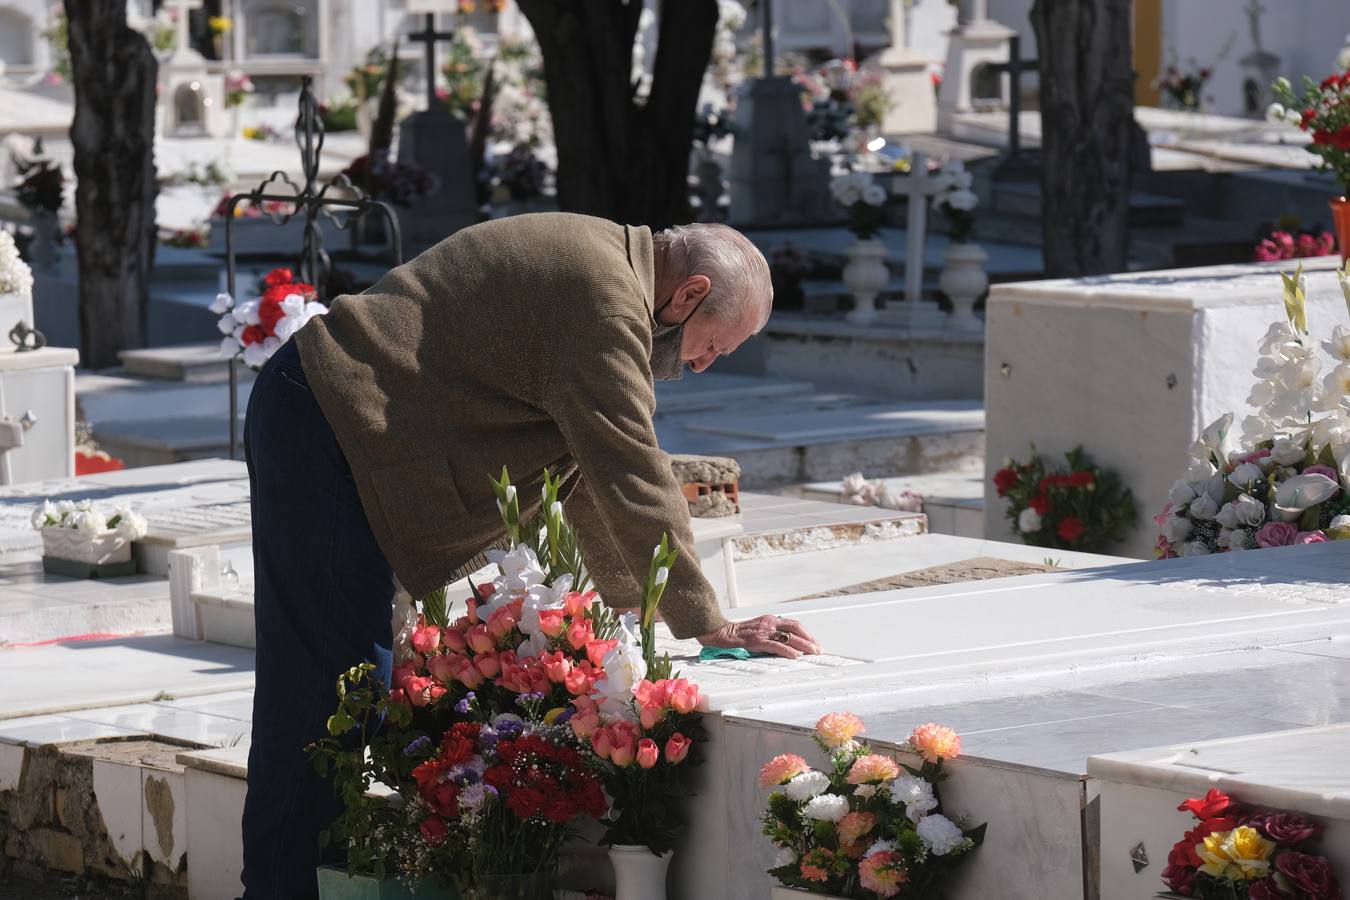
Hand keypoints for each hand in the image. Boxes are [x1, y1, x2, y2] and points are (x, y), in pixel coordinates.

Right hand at [697, 615, 821, 659]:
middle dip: (810, 640)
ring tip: (813, 653)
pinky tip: (795, 656)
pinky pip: (776, 646)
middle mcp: (770, 623)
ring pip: (789, 637)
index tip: (815, 642)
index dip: (807, 633)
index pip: (794, 624)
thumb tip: (785, 645)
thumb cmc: (738, 633)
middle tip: (819, 649)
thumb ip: (771, 634)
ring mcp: (764, 631)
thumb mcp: (758, 629)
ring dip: (804, 645)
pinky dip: (788, 651)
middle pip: (796, 629)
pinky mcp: (758, 640)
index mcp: (771, 619)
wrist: (721, 632)